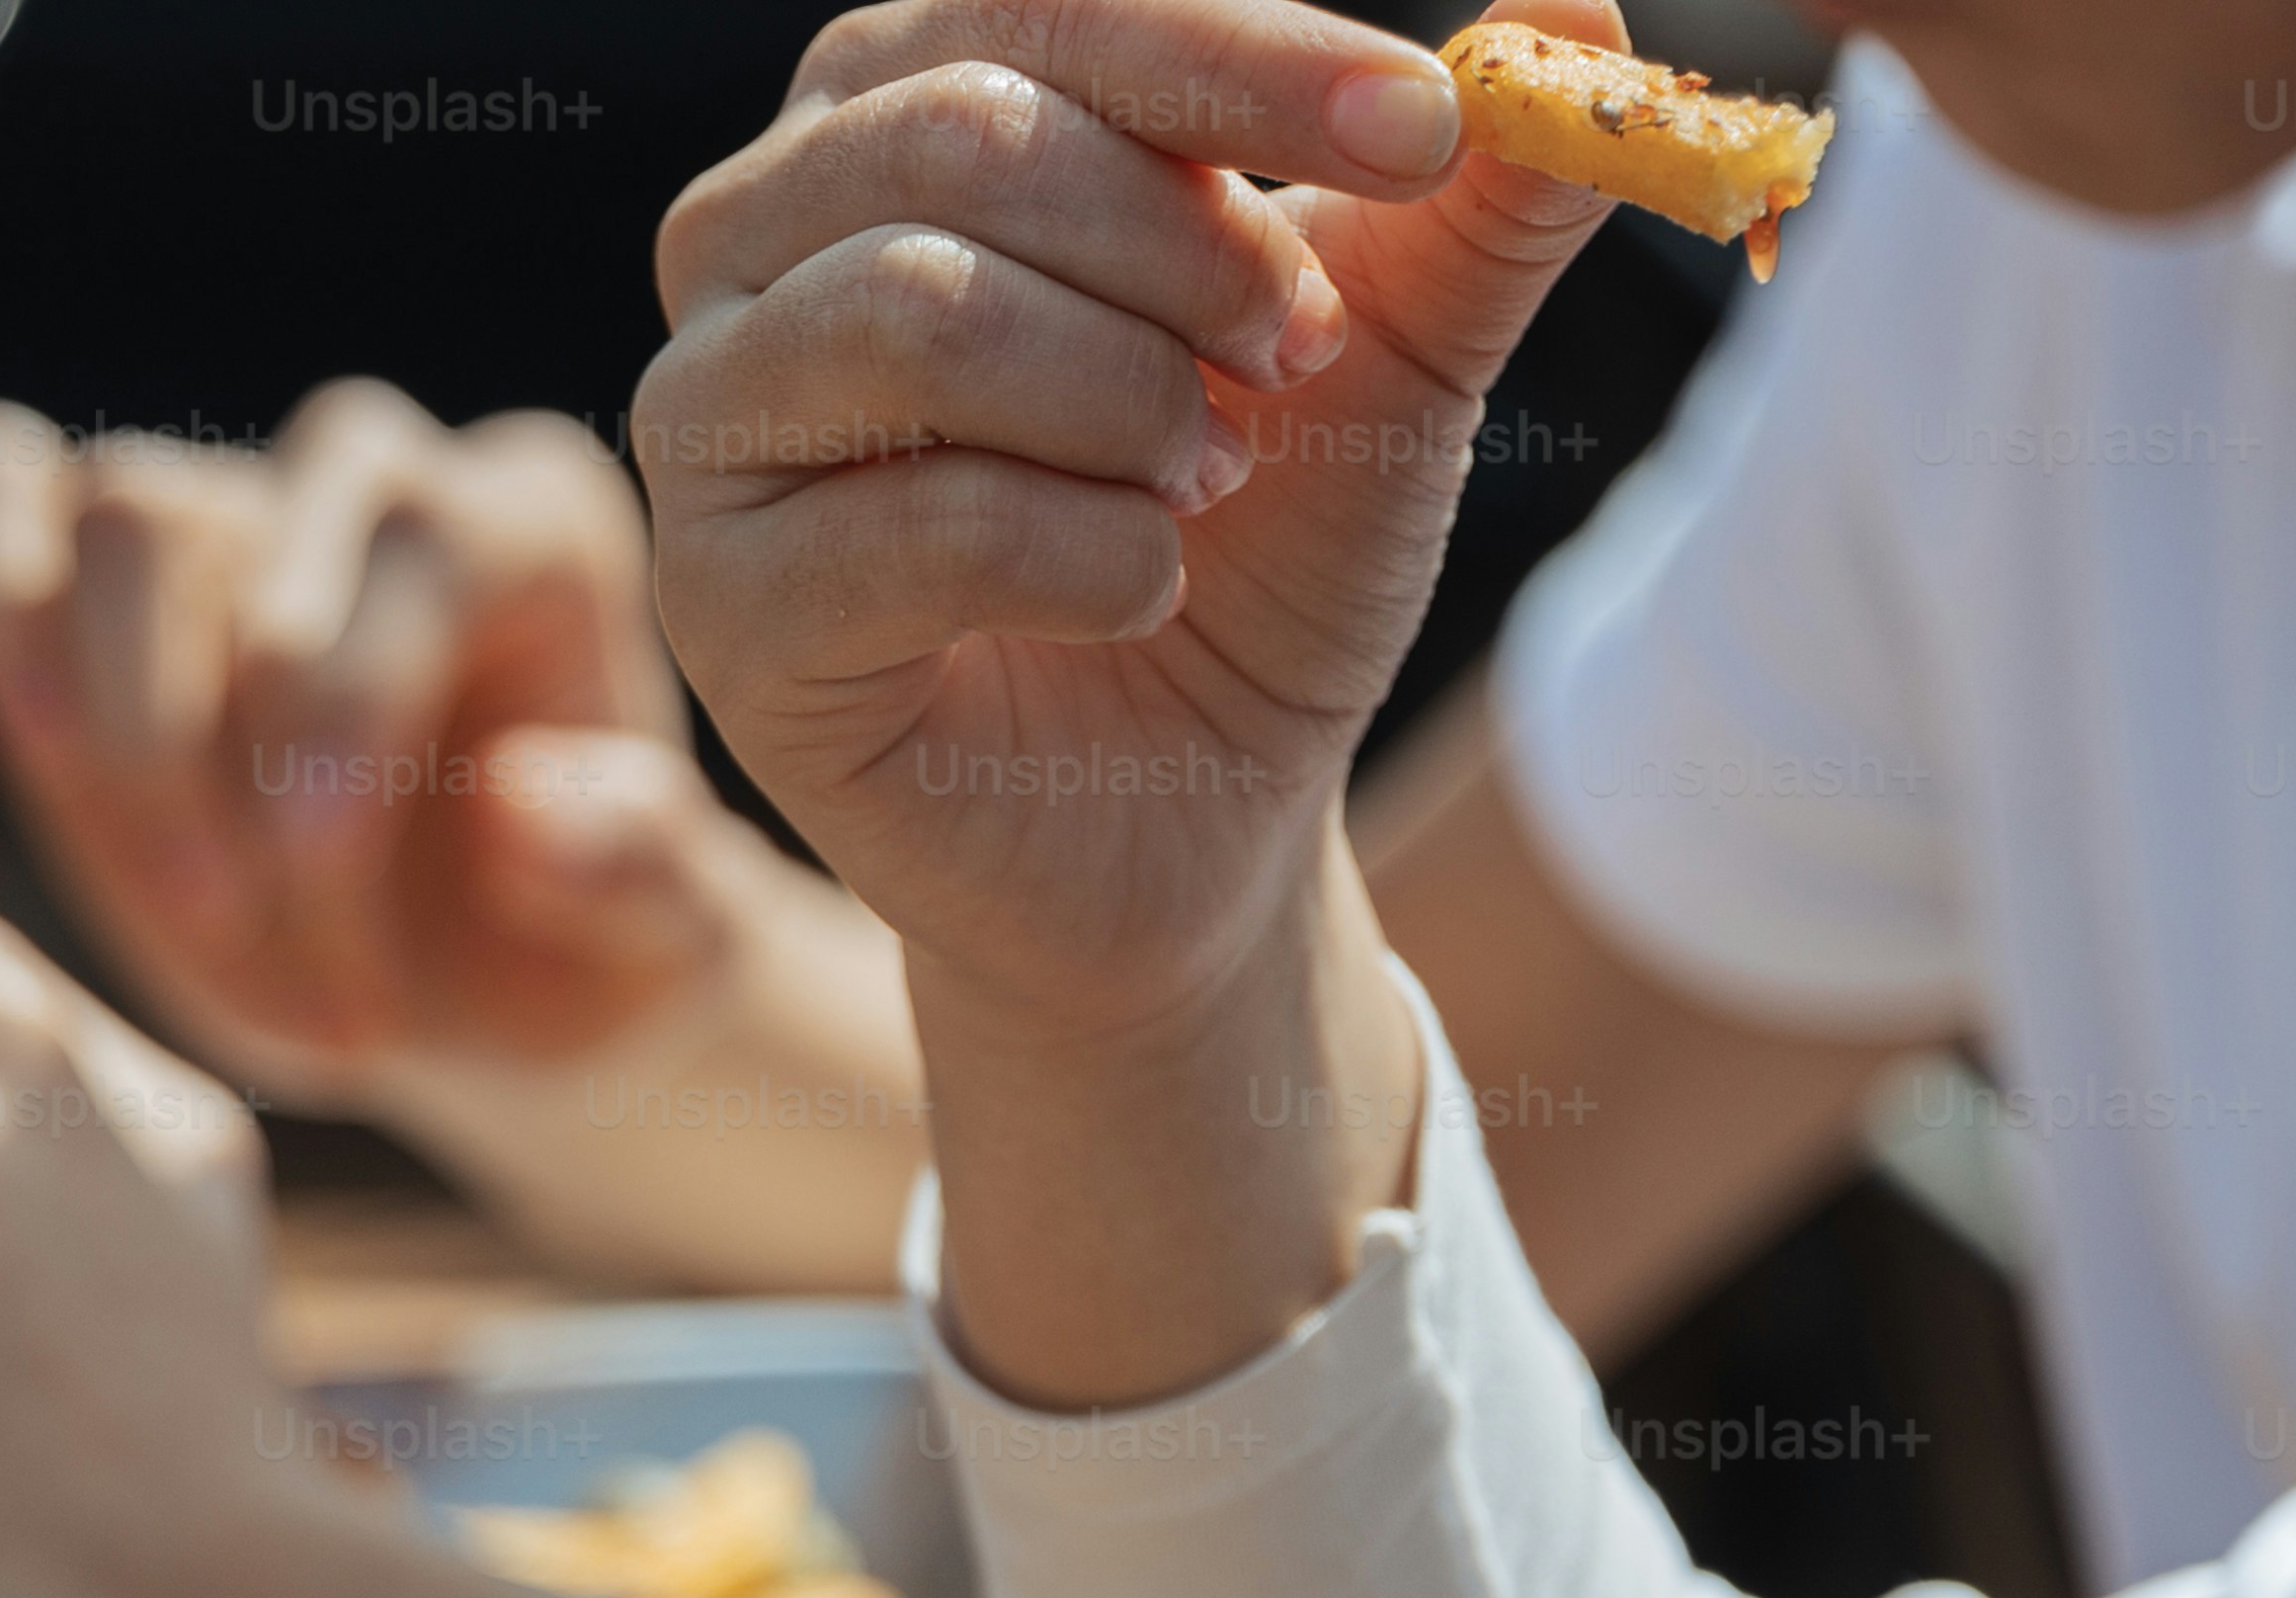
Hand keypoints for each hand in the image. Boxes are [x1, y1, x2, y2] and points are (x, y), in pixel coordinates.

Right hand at [0, 382, 768, 1090]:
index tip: (319, 882)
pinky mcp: (82, 564)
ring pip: (115, 517)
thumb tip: (527, 803)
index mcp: (534, 529)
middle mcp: (375, 483)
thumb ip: (638, 881)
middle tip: (246, 956)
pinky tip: (26, 739)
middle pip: (238, 526)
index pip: (412, 539)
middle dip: (201, 764)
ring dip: (108, 743)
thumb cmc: (562, 961)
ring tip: (181, 917)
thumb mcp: (657, 959)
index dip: (339, 710)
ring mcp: (223, 508)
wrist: (458, 1001)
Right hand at [638, 0, 1609, 1051]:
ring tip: (1212, 479)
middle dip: (1182, 245)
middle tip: (1303, 356)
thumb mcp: (1398, 349)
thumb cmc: (1258, 551)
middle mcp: (755, 245)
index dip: (1241, 56)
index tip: (1434, 132)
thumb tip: (1584, 5)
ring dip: (1125, 397)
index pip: (1043, 12)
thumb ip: (1477, 193)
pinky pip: (905, 528)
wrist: (1197, 817)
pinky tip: (1145, 590)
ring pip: (910, 311)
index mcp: (889, 114)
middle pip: (954, 138)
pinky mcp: (724, 616)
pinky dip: (1083, 556)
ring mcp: (711, 433)